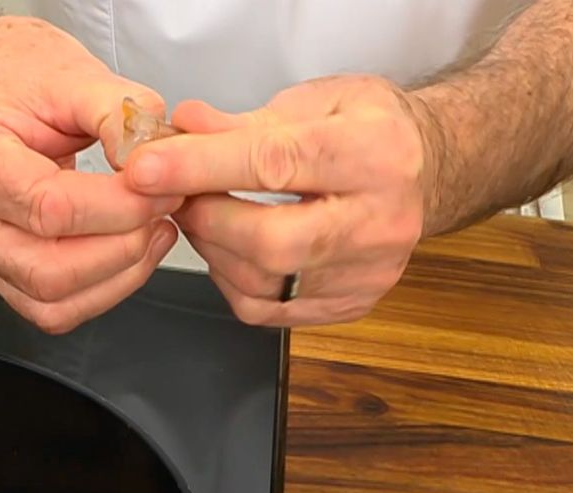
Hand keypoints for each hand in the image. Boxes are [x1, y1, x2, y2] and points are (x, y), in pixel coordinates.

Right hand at [0, 17, 182, 333]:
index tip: (166, 188)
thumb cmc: (16, 79)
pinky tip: (127, 252)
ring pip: (51, 305)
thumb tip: (155, 165)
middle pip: (49, 271)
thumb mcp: (73, 74)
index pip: (49, 209)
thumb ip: (120, 115)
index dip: (120, 208)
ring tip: (153, 232)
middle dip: (124, 250)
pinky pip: (50, 308)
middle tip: (165, 211)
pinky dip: (99, 289)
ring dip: (117, 277)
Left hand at [118, 75, 436, 325]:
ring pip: (264, 283)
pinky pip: (268, 310)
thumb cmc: (367, 131)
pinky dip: (233, 282)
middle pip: (270, 242)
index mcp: (374, 154)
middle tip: (174, 198)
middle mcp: (381, 221)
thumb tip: (179, 130)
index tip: (145, 168)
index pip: (273, 164)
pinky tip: (229, 251)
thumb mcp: (314, 102)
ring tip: (201, 217)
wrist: (427, 169)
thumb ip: (242, 123)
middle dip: (205, 221)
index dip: (200, 168)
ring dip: (212, 251)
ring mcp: (368, 273)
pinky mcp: (349, 305)